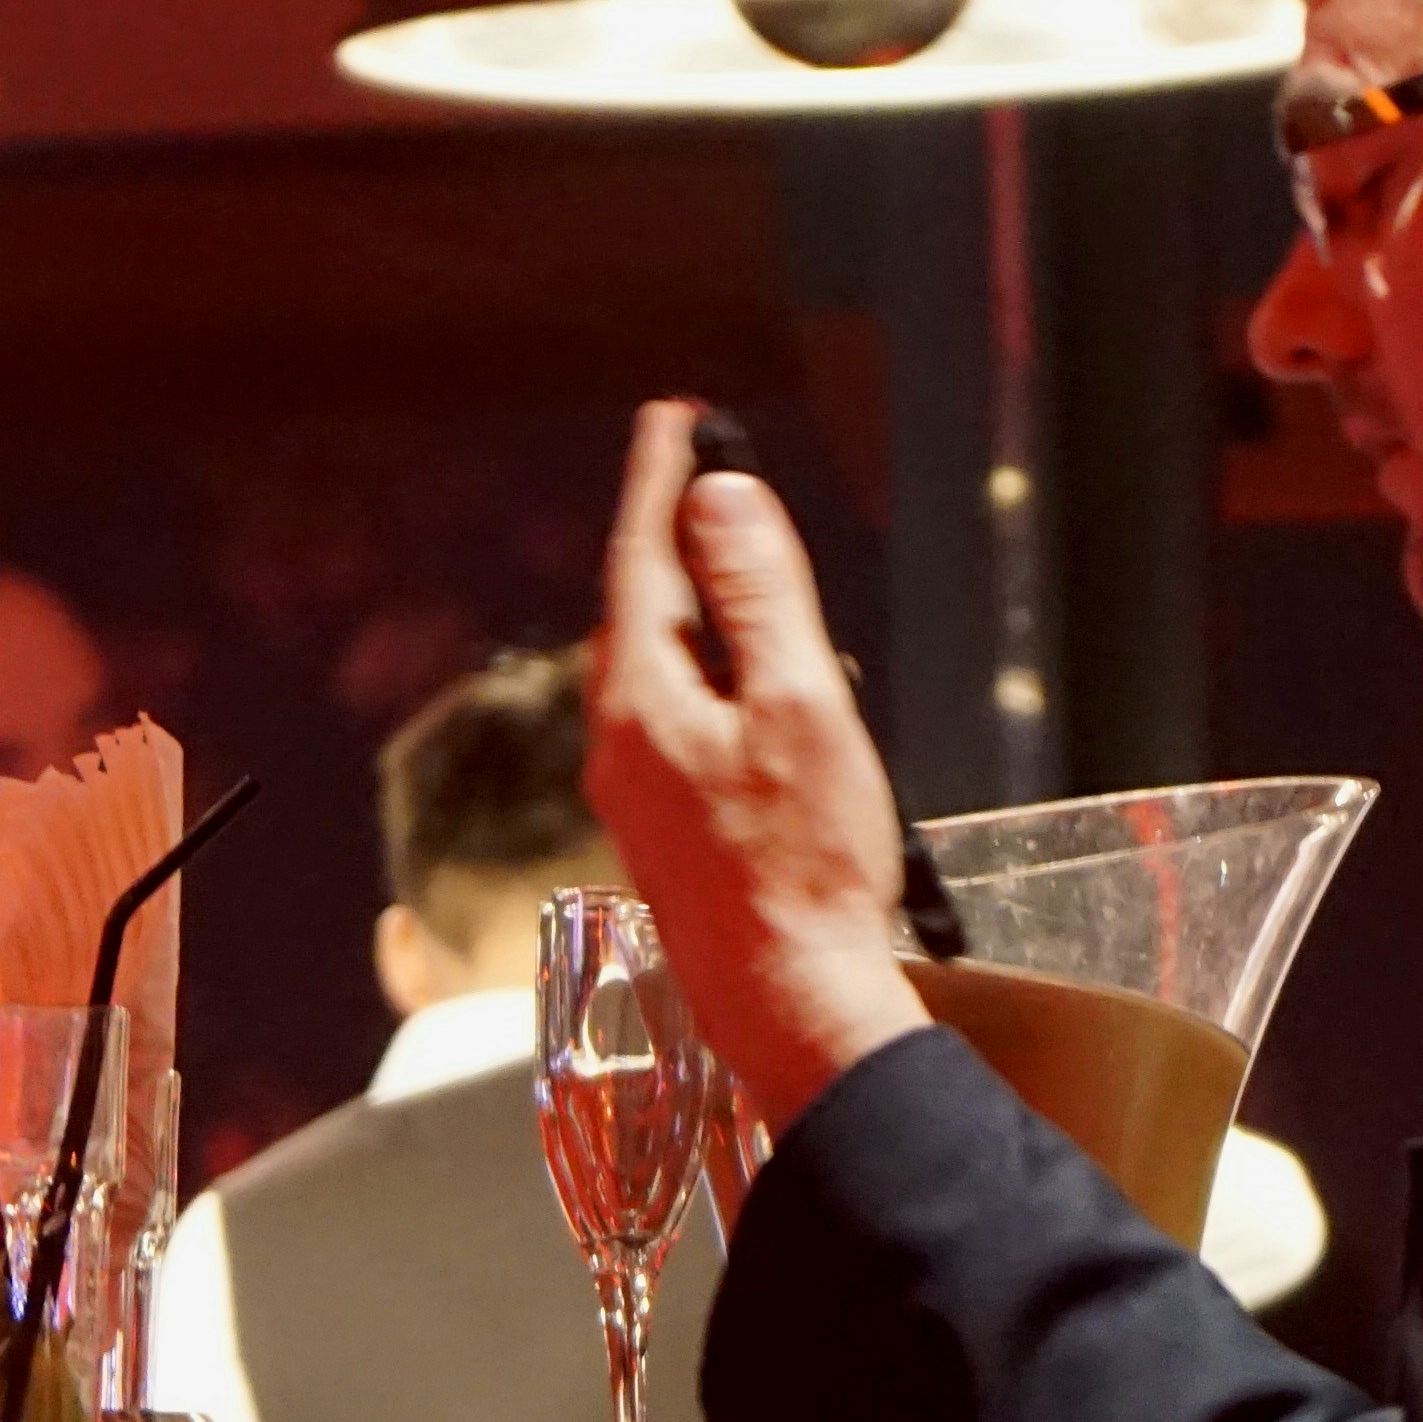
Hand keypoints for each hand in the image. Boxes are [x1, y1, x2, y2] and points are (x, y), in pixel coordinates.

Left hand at [583, 401, 932, 1127]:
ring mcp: (635, 791)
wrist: (788, 1002)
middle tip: (717, 482)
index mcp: (641, 697)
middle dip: (684, 545)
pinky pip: (680, 722)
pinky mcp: (664, 831)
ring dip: (711, 623)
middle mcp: (618, 740)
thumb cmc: (804, 866)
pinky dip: (718, 684)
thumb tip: (721, 498)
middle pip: (647, 611)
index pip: (642, 556)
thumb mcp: (799, 704)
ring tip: (763, 592)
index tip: (674, 418)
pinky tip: (767, 701)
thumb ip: (758, 596)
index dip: (662, 481)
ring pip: (666, 671)